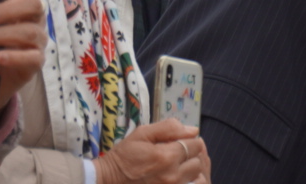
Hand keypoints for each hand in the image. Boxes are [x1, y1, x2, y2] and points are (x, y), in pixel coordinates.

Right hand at [95, 120, 209, 183]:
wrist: (107, 180)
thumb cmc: (124, 155)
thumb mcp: (142, 134)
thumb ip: (169, 128)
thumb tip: (193, 130)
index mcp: (167, 157)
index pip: (196, 145)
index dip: (189, 140)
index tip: (179, 141)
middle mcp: (172, 175)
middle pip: (198, 163)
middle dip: (191, 155)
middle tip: (178, 153)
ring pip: (195, 177)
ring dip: (189, 170)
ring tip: (175, 166)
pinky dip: (185, 180)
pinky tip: (172, 175)